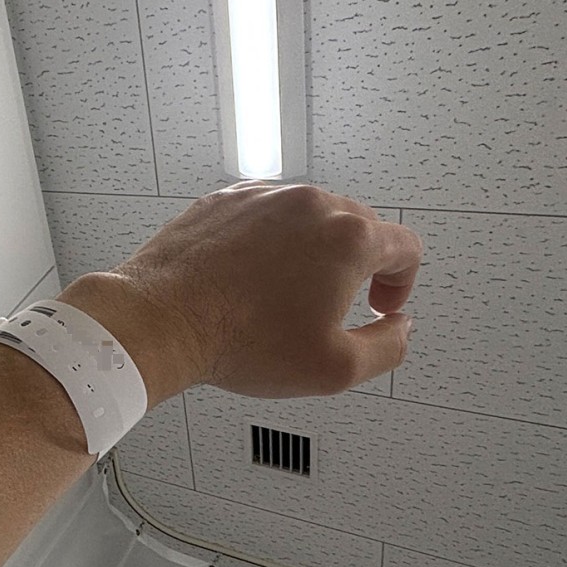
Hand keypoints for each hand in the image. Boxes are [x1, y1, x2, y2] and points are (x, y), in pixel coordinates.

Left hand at [57, 182, 420, 402]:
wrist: (160, 321)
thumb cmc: (239, 341)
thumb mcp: (336, 369)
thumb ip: (388, 347)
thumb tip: (400, 328)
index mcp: (348, 237)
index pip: (405, 246)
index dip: (403, 282)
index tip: (382, 304)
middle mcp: (309, 204)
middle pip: (357, 228)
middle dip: (356, 268)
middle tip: (335, 306)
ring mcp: (264, 197)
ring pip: (307, 219)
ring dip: (310, 252)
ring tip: (284, 297)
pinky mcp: (224, 200)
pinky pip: (264, 217)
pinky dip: (267, 243)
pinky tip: (249, 280)